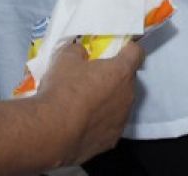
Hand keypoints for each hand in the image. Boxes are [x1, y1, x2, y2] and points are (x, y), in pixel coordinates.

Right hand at [36, 40, 144, 166]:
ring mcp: (122, 119)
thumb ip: (78, 51)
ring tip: (84, 105)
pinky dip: (100, 123)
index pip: (136, 53)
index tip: (118, 50)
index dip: (127, 49)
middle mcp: (128, 95)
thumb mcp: (65, 59)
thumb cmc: (62, 90)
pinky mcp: (112, 140)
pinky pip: (110, 125)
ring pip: (120, 104)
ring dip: (108, 101)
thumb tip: (81, 52)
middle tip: (92, 79)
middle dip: (113, 78)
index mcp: (121, 72)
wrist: (51, 132)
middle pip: (127, 80)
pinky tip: (82, 124)